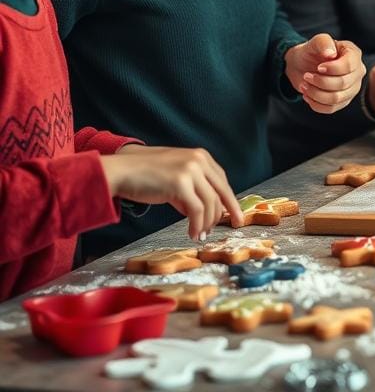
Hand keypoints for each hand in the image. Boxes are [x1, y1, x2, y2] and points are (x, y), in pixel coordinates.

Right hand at [101, 145, 242, 238]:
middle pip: (221, 192)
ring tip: (200, 235)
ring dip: (207, 223)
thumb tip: (202, 212)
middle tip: (221, 230)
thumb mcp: (175, 177)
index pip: (222, 181)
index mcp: (200, 156)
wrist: (121, 170)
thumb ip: (191, 190)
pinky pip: (197, 210)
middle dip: (225, 214)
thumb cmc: (145, 175)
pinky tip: (193, 233)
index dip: (230, 201)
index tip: (236, 216)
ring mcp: (191, 170)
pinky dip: (197, 225)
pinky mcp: (180, 183)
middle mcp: (199, 160)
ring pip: (211, 203)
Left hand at [285, 35, 365, 113]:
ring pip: (336, 98)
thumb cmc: (312, 51)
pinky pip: (331, 108)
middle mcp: (357, 72)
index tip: (318, 67)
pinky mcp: (343, 101)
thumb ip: (323, 42)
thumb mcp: (315, 41)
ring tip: (304, 85)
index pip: (349, 65)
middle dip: (320, 81)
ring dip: (316, 93)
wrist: (302, 65)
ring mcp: (352, 88)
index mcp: (354, 54)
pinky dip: (315, 104)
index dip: (333, 69)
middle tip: (306, 76)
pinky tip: (307, 95)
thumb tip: (330, 54)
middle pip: (343, 83)